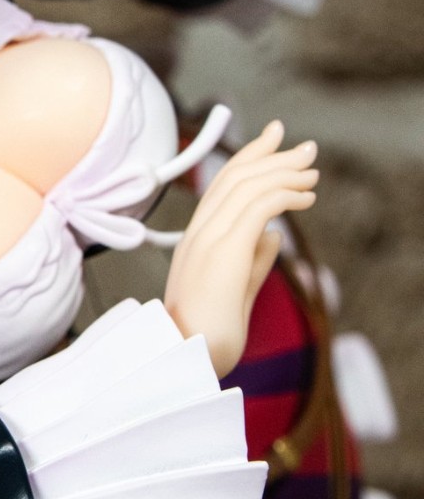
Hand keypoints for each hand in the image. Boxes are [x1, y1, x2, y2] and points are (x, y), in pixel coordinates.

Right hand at [164, 122, 317, 378]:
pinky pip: (259, 206)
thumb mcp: (237, 291)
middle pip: (235, 175)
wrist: (186, 359)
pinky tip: (305, 197)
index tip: (275, 139)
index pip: (222, 185)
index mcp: (197, 240)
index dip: (250, 157)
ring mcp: (208, 238)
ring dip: (286, 173)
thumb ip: (254, 261)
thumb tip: (275, 236)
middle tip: (307, 149)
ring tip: (313, 174)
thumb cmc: (208, 336)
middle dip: (273, 155)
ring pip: (248, 184)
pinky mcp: (224, 249)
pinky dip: (286, 195)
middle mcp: (199, 232)